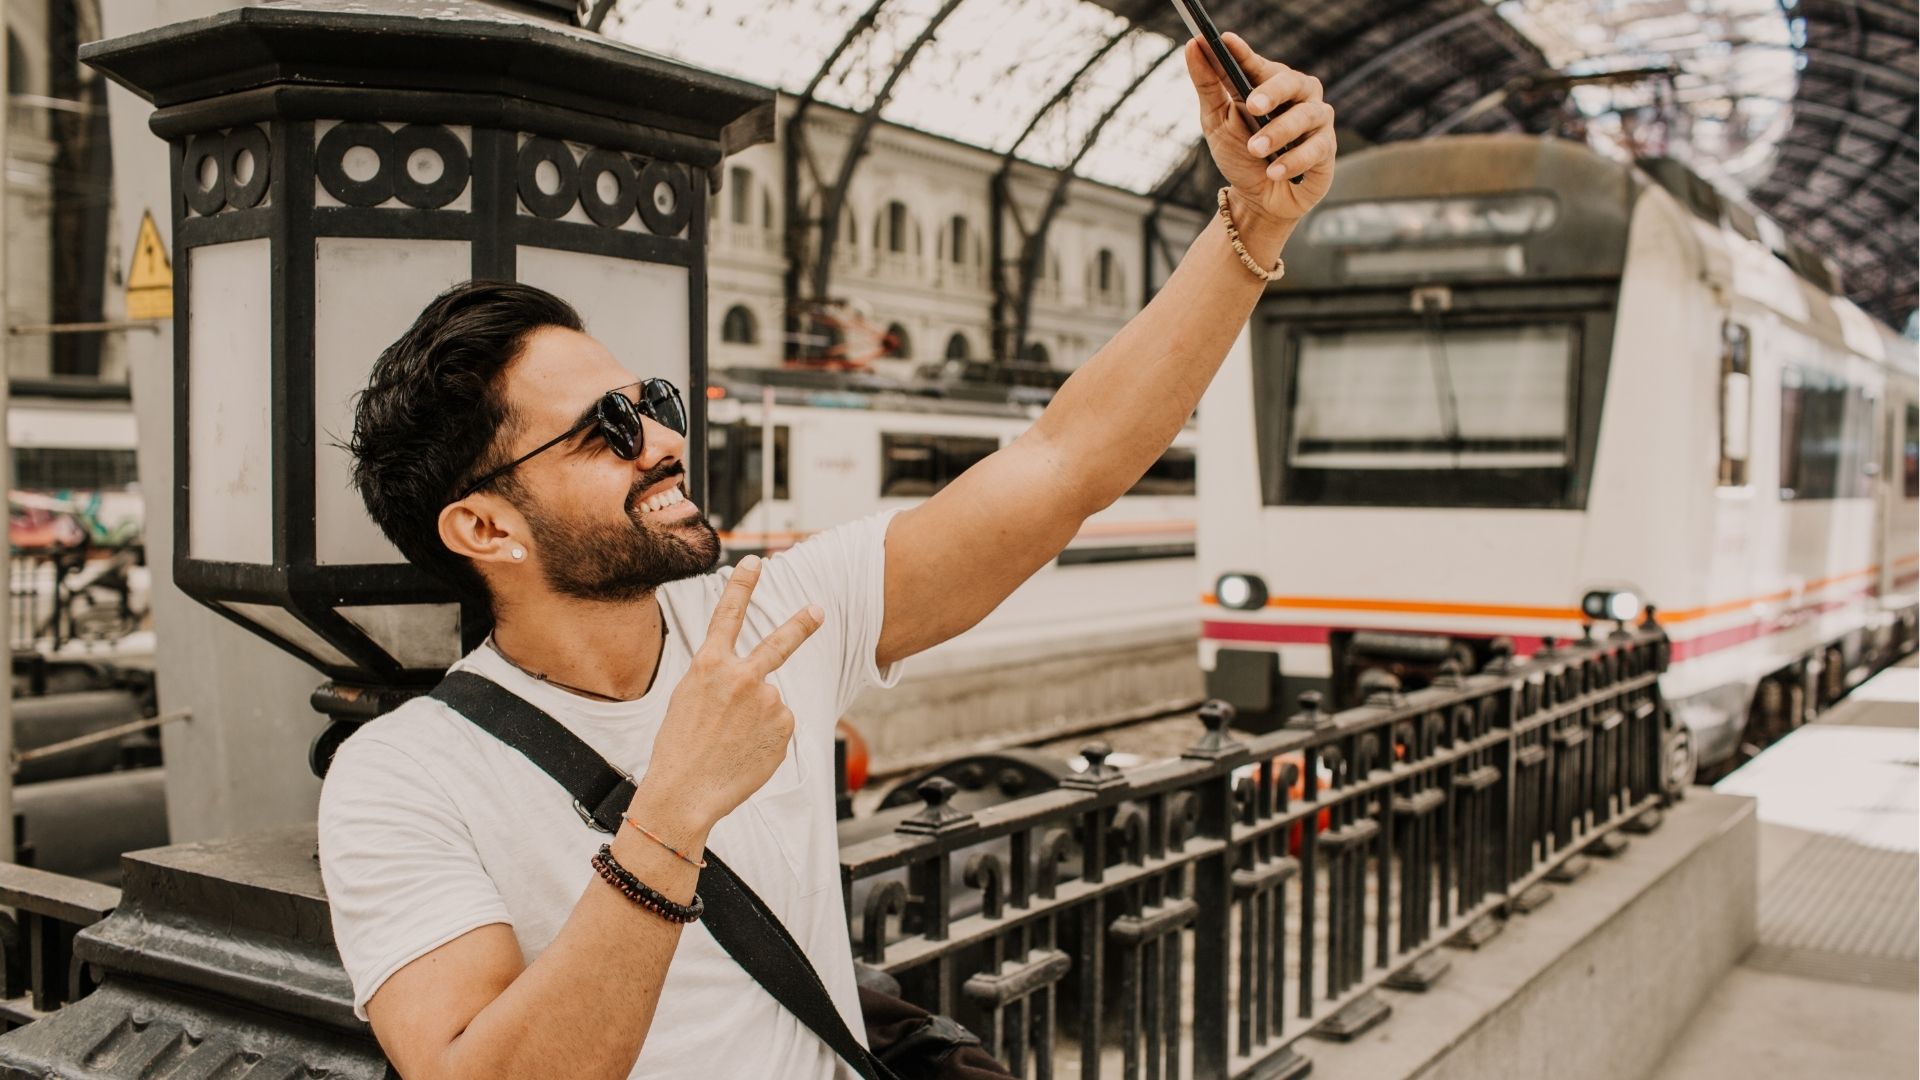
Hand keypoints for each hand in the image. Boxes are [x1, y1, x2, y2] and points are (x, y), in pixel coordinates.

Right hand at [638, 555, 823, 831]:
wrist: (684, 793)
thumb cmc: (679, 749)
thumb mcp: (688, 699)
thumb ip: (722, 680)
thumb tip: (761, 684)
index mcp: (709, 665)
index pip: (728, 614)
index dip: (743, 585)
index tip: (757, 561)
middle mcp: (742, 676)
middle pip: (780, 642)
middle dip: (801, 623)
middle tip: (818, 609)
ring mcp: (768, 701)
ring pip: (771, 703)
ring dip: (757, 720)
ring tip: (731, 743)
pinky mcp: (785, 727)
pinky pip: (779, 726)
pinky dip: (766, 739)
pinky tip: (744, 753)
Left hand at [1185, 33, 1335, 223]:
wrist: (1258, 200)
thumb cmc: (1240, 154)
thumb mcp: (1216, 120)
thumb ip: (1207, 84)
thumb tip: (1192, 45)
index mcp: (1269, 83)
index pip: (1257, 64)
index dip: (1243, 53)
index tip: (1224, 42)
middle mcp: (1298, 96)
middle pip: (1292, 82)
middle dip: (1272, 91)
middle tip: (1252, 105)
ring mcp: (1315, 121)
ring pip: (1305, 116)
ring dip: (1278, 132)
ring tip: (1256, 149)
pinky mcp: (1325, 149)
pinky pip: (1315, 150)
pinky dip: (1293, 161)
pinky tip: (1275, 172)